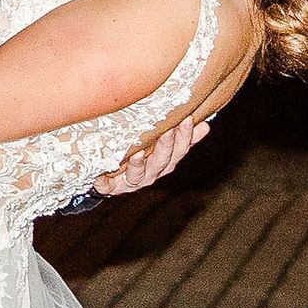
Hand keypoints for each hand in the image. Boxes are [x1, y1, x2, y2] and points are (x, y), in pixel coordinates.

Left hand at [90, 113, 206, 198]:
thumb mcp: (161, 146)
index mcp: (165, 163)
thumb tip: (205, 123)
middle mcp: (151, 173)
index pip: (180, 149)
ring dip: (140, 164)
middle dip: (167, 146)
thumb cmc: (139, 157)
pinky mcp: (111, 187)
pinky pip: (109, 186)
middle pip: (162, 161)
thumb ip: (182, 137)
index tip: (189, 119)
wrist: (110, 179)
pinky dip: (107, 182)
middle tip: (169, 130)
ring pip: (139, 174)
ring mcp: (132, 182)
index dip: (186, 137)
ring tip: (139, 154)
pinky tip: (102, 175)